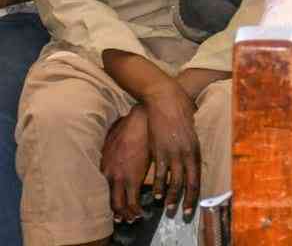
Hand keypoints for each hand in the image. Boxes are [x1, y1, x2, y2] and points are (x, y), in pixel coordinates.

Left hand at [101, 105, 151, 223]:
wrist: (140, 121)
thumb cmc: (129, 125)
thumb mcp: (113, 138)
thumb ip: (111, 148)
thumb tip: (113, 148)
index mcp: (103, 165)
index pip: (101, 189)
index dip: (108, 201)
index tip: (115, 207)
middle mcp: (107, 174)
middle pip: (108, 201)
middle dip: (117, 213)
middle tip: (124, 218)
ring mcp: (119, 177)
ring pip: (119, 205)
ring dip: (127, 213)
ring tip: (134, 217)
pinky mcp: (133, 178)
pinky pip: (133, 201)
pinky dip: (137, 209)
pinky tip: (143, 211)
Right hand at [141, 83, 201, 221]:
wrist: (166, 99)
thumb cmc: (179, 112)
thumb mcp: (189, 131)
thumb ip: (189, 146)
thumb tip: (188, 159)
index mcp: (195, 148)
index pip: (198, 177)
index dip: (196, 193)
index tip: (194, 206)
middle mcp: (187, 153)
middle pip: (189, 183)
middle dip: (186, 200)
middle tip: (185, 214)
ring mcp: (173, 152)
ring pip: (174, 181)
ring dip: (171, 197)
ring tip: (168, 209)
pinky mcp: (159, 150)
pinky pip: (160, 173)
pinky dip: (159, 185)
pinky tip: (156, 195)